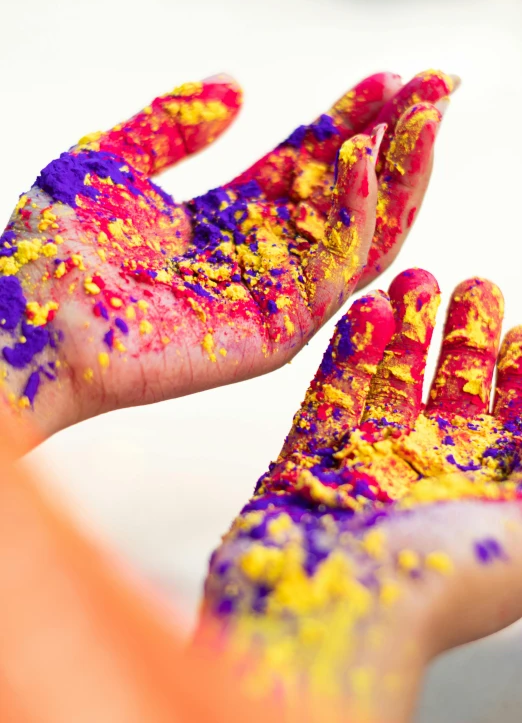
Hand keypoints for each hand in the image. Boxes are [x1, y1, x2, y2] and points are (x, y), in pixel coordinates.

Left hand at [0, 70, 453, 437]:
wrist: (27, 321)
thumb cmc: (53, 249)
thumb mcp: (107, 161)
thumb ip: (173, 124)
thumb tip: (238, 87)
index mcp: (227, 221)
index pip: (307, 167)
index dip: (348, 121)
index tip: (389, 78)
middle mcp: (259, 259)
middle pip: (345, 198)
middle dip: (393, 142)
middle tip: (434, 87)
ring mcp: (271, 299)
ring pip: (359, 236)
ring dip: (399, 175)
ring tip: (426, 116)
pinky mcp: (274, 334)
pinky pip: (332, 276)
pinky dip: (357, 222)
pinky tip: (366, 166)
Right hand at [202, 269, 521, 722]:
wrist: (328, 621)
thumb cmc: (439, 588)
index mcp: (480, 502)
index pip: (506, 427)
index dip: (516, 377)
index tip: (519, 332)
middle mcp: (424, 483)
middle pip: (447, 396)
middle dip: (464, 340)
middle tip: (474, 288)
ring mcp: (362, 469)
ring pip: (387, 387)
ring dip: (405, 334)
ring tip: (417, 283)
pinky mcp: (308, 463)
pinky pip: (330, 398)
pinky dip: (349, 355)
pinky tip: (367, 313)